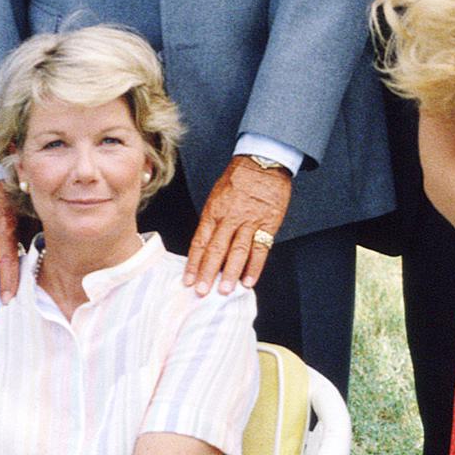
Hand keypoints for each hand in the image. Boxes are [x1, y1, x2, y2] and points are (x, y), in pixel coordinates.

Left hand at [186, 156, 289, 293]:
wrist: (263, 162)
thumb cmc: (238, 179)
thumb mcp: (216, 196)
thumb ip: (212, 221)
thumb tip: (206, 246)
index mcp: (213, 212)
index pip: (200, 242)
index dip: (193, 263)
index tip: (188, 280)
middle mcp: (229, 218)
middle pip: (216, 249)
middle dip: (207, 273)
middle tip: (201, 291)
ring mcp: (249, 222)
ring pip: (237, 251)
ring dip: (230, 273)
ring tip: (224, 290)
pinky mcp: (267, 224)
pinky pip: (260, 249)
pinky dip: (255, 266)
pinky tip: (249, 281)